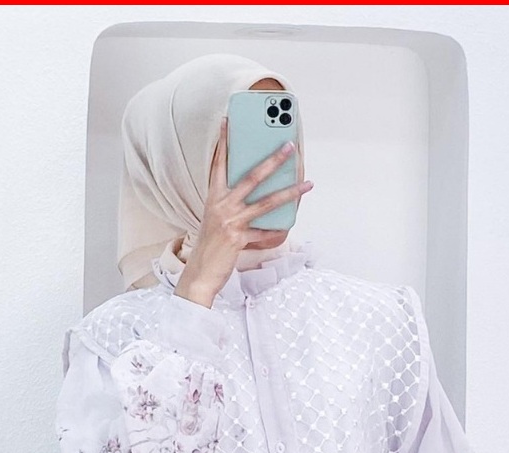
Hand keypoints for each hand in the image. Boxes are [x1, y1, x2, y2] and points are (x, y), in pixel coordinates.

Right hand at [174, 117, 313, 308]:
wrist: (200, 274)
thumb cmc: (210, 247)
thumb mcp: (216, 220)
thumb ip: (232, 205)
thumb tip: (258, 196)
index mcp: (213, 198)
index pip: (219, 164)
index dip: (223, 142)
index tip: (228, 121)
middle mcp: (221, 206)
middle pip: (252, 177)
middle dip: (273, 160)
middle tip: (290, 146)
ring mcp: (230, 221)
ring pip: (266, 203)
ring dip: (290, 192)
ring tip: (307, 184)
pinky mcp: (238, 239)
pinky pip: (265, 233)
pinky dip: (277, 231)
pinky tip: (290, 226)